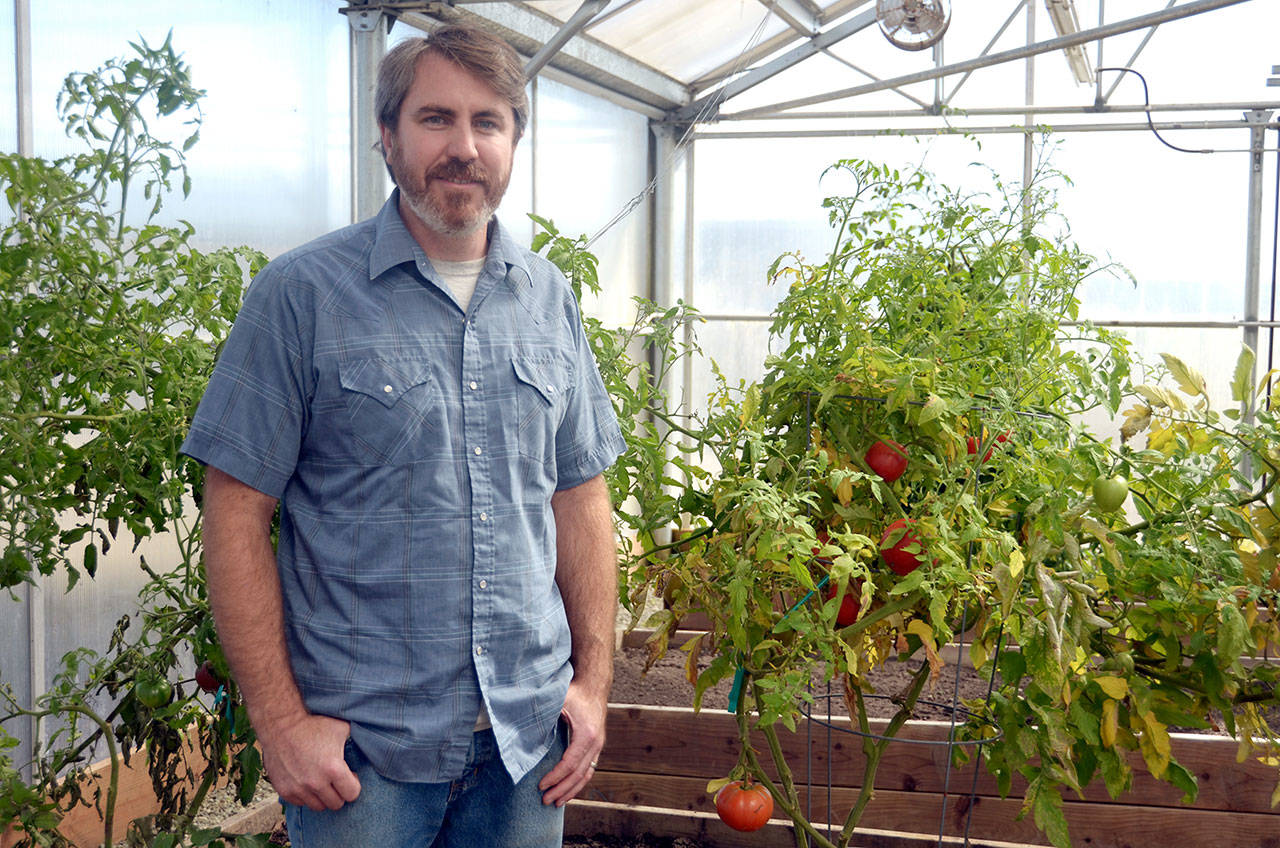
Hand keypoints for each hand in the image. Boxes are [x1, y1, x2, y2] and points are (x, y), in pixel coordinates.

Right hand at [260, 712, 360, 810]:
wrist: (281, 725)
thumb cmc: (313, 724)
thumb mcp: (341, 729)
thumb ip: (355, 742)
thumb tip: (368, 746)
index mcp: (334, 769)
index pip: (352, 794)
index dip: (353, 784)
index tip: (349, 775)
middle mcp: (316, 783)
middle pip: (336, 804)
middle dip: (339, 792)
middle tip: (336, 780)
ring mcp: (299, 789)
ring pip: (318, 806)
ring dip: (323, 796)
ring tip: (322, 781)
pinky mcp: (285, 790)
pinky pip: (301, 803)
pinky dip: (306, 796)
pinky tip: (307, 781)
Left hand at [538, 680, 605, 806]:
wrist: (594, 685)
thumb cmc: (574, 692)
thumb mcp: (558, 700)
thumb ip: (542, 713)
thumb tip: (519, 725)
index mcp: (586, 734)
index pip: (570, 763)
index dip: (555, 776)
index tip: (541, 785)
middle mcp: (596, 742)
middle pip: (579, 774)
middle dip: (561, 789)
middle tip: (545, 800)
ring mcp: (598, 745)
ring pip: (586, 775)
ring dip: (571, 790)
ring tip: (556, 802)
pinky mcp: (596, 746)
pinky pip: (589, 769)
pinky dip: (578, 782)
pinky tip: (568, 791)